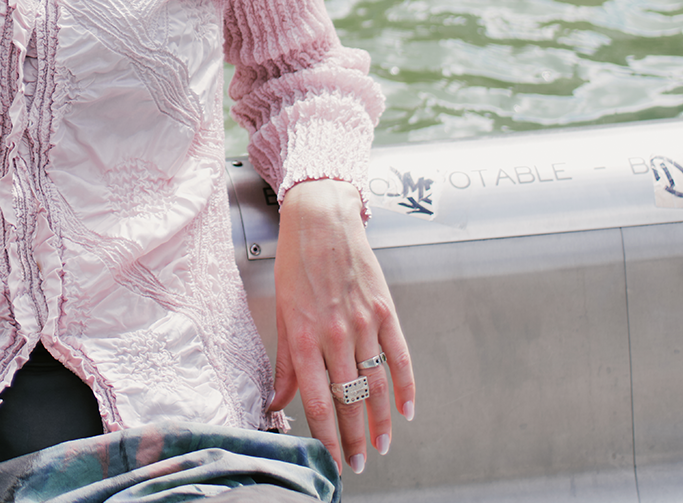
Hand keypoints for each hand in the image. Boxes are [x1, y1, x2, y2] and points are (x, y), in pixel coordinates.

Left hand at [268, 179, 413, 476]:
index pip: (317, 403)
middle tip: (358, 464)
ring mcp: (362, 323)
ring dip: (380, 422)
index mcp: (303, 339)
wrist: (321, 219)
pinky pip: (398, 356)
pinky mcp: (384, 310)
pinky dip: (405, 386)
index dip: (326, 438)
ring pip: (375, 386)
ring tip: (381, 447)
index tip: (331, 459)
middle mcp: (334, 335)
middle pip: (348, 401)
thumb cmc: (295, 262)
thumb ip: (282, 363)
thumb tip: (276, 400)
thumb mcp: (280, 313)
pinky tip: (406, 409)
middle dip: (354, 439)